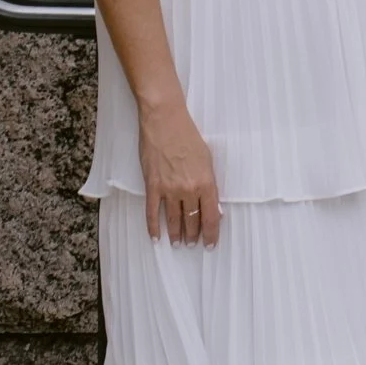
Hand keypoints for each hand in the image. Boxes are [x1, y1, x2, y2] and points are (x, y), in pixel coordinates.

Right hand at [138, 101, 221, 246]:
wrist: (165, 120)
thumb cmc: (188, 135)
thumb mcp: (207, 158)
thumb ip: (209, 183)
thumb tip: (213, 205)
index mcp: (205, 182)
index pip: (211, 216)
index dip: (211, 233)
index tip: (210, 244)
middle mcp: (188, 189)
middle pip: (192, 220)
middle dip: (193, 235)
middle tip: (192, 243)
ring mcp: (169, 189)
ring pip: (174, 220)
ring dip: (176, 235)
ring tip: (178, 243)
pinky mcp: (152, 186)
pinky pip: (152, 213)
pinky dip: (153, 228)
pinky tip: (156, 237)